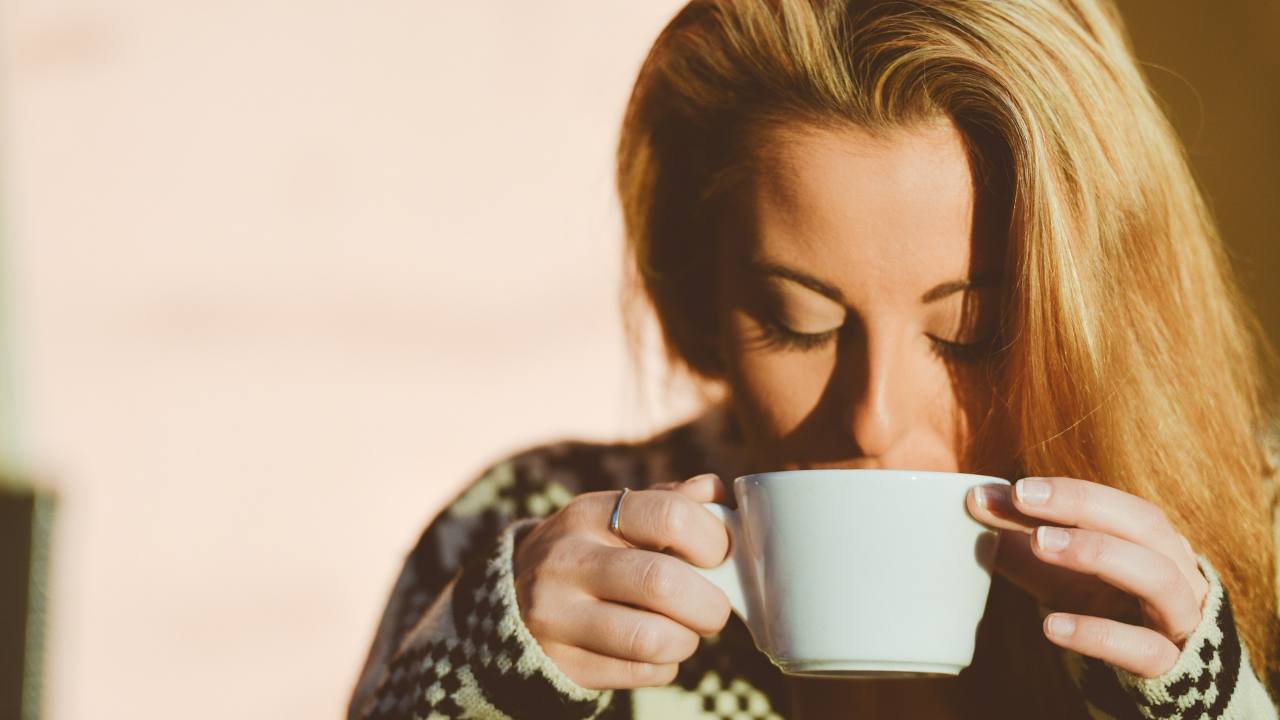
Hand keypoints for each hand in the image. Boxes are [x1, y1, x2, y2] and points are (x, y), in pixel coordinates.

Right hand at [512, 473, 731, 689]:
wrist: (513, 603)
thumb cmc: (589, 554)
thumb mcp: (615, 517)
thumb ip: (668, 501)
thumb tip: (716, 492)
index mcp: (588, 514)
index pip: (670, 515)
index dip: (713, 540)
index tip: (719, 556)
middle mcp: (567, 561)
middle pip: (662, 582)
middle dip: (708, 603)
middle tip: (713, 608)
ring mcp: (557, 616)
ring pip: (652, 639)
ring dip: (686, 640)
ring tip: (683, 632)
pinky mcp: (561, 664)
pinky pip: (638, 673)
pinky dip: (663, 667)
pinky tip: (655, 652)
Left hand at [965, 476, 1209, 677]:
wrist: (1151, 680)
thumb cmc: (1102, 612)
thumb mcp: (1058, 574)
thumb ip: (1019, 541)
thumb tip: (974, 501)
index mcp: (1152, 543)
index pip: (1114, 505)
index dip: (1068, 492)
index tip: (1015, 488)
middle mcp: (1178, 572)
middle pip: (1144, 524)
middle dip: (1083, 505)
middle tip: (1023, 497)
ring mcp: (1179, 619)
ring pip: (1156, 577)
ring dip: (1097, 552)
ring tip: (1039, 543)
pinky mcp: (1172, 667)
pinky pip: (1143, 648)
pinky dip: (1097, 633)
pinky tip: (1051, 625)